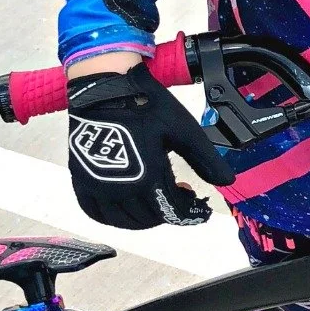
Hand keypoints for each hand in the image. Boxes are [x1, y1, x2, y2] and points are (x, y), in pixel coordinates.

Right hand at [67, 64, 233, 228]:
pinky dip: (115, 217)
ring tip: (157, 199)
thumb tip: (227, 181)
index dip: (191, 214)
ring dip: (145, 217)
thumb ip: (206, 159)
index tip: (200, 210)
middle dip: (170, 211)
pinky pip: (97, 214)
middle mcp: (121, 190)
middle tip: (181, 195)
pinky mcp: (82, 182)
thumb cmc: (145, 105)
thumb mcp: (183, 130)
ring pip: (124, 221)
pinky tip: (126, 206)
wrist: (106, 89)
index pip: (173, 211)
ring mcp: (98, 188)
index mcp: (148, 178)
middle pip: (151, 218)